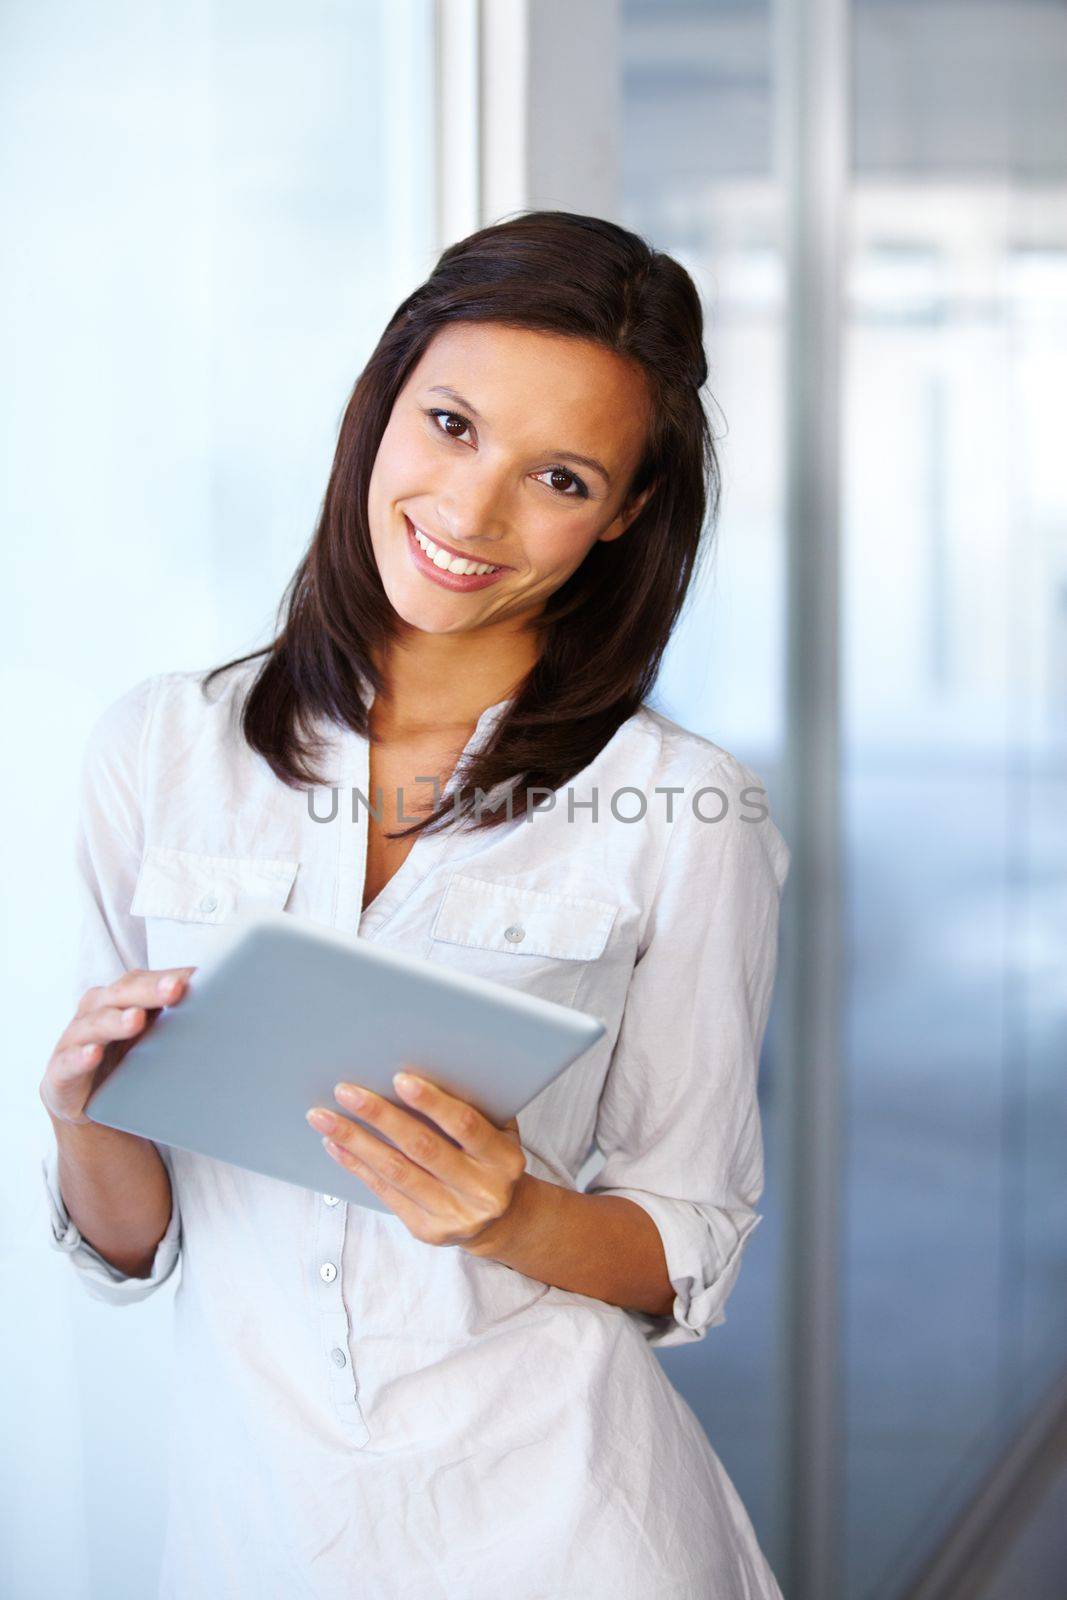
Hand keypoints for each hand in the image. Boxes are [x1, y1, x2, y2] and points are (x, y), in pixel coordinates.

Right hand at [40, 967, 196, 1125]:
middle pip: (123, 992)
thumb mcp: (158, 1038)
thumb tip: (234, 1007)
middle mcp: (97, 1008)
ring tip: (137, 1019)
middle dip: (150, 990)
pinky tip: (93, 1054)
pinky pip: (69, 1061)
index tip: (200, 976)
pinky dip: (81, 1056)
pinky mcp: (59, 1072)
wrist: (95, 1110)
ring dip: (116, 1021)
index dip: (172, 977)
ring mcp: (75, 1038)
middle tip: (176, 989)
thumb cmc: (132, 1062)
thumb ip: (185, 1020)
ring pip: (96, 1023)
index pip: (148, 979)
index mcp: (123, 995)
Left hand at [306, 1071, 526, 1249]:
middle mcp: (482, 1191)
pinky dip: (358, 1166)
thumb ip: (473, 1107)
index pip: (465, 1125)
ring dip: (357, 1141)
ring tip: (325, 1117)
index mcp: (503, 1159)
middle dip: (380, 1116)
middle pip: (422, 1148)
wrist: (501, 1219)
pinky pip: (386, 1192)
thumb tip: (422, 1071)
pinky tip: (336, 1145)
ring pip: (397, 1172)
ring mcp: (454, 1214)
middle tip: (347, 1091)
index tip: (399, 1079)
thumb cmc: (490, 1160)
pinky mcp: (427, 1230)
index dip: (432, 1102)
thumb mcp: (498, 1133)